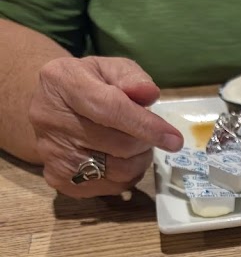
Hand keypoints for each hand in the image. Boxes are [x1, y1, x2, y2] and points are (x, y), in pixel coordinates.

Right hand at [29, 55, 183, 197]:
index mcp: (62, 82)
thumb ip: (131, 77)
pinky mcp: (59, 179)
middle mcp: (49, 119)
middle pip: (119, 144)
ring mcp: (51, 153)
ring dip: (139, 160)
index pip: (109, 108)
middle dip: (145, 142)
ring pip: (118, 171)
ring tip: (135, 145)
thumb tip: (149, 93)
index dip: (146, 125)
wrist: (51, 108)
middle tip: (148, 133)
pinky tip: (120, 159)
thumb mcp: (108, 69)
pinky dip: (126, 176)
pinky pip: (110, 187)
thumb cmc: (88, 84)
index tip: (174, 140)